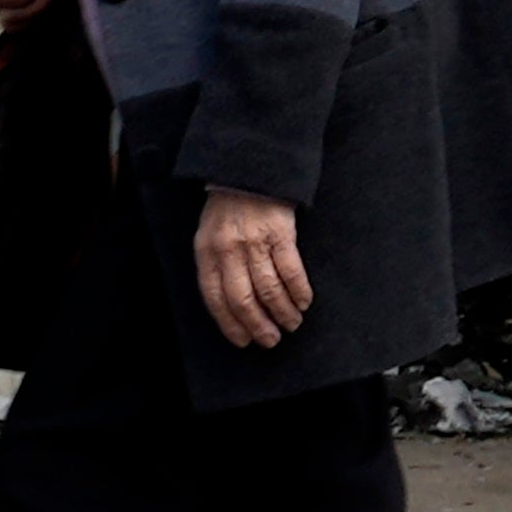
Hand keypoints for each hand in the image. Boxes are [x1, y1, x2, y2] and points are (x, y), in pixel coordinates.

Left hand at [193, 187, 311, 350]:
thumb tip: (230, 304)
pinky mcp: (281, 233)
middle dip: (258, 325)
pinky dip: (299, 291)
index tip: (243, 341)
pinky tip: (304, 302)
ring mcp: (255, 242)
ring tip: (292, 324)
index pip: (215, 298)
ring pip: (269, 289)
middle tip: (271, 340)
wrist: (249, 170)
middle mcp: (229, 251)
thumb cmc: (228, 208)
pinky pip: (291, 270)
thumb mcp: (208, 236)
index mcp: (207, 253)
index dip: (230, 324)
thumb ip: (216, 266)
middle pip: (243, 299)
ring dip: (282, 312)